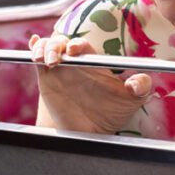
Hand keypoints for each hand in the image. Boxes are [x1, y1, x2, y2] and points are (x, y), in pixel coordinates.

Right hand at [29, 33, 151, 133]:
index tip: (74, 50)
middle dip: (55, 45)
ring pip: (46, 47)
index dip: (77, 44)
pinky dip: (32, 49)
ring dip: (42, 48)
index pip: (82, 46)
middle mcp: (75, 62)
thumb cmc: (111, 113)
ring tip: (44, 60)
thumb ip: (142, 88)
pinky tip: (33, 54)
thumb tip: (138, 82)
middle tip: (55, 59)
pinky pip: (36, 60)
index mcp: (93, 62)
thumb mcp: (132, 101)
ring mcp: (59, 69)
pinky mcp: (46, 79)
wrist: (90, 132)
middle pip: (61, 42)